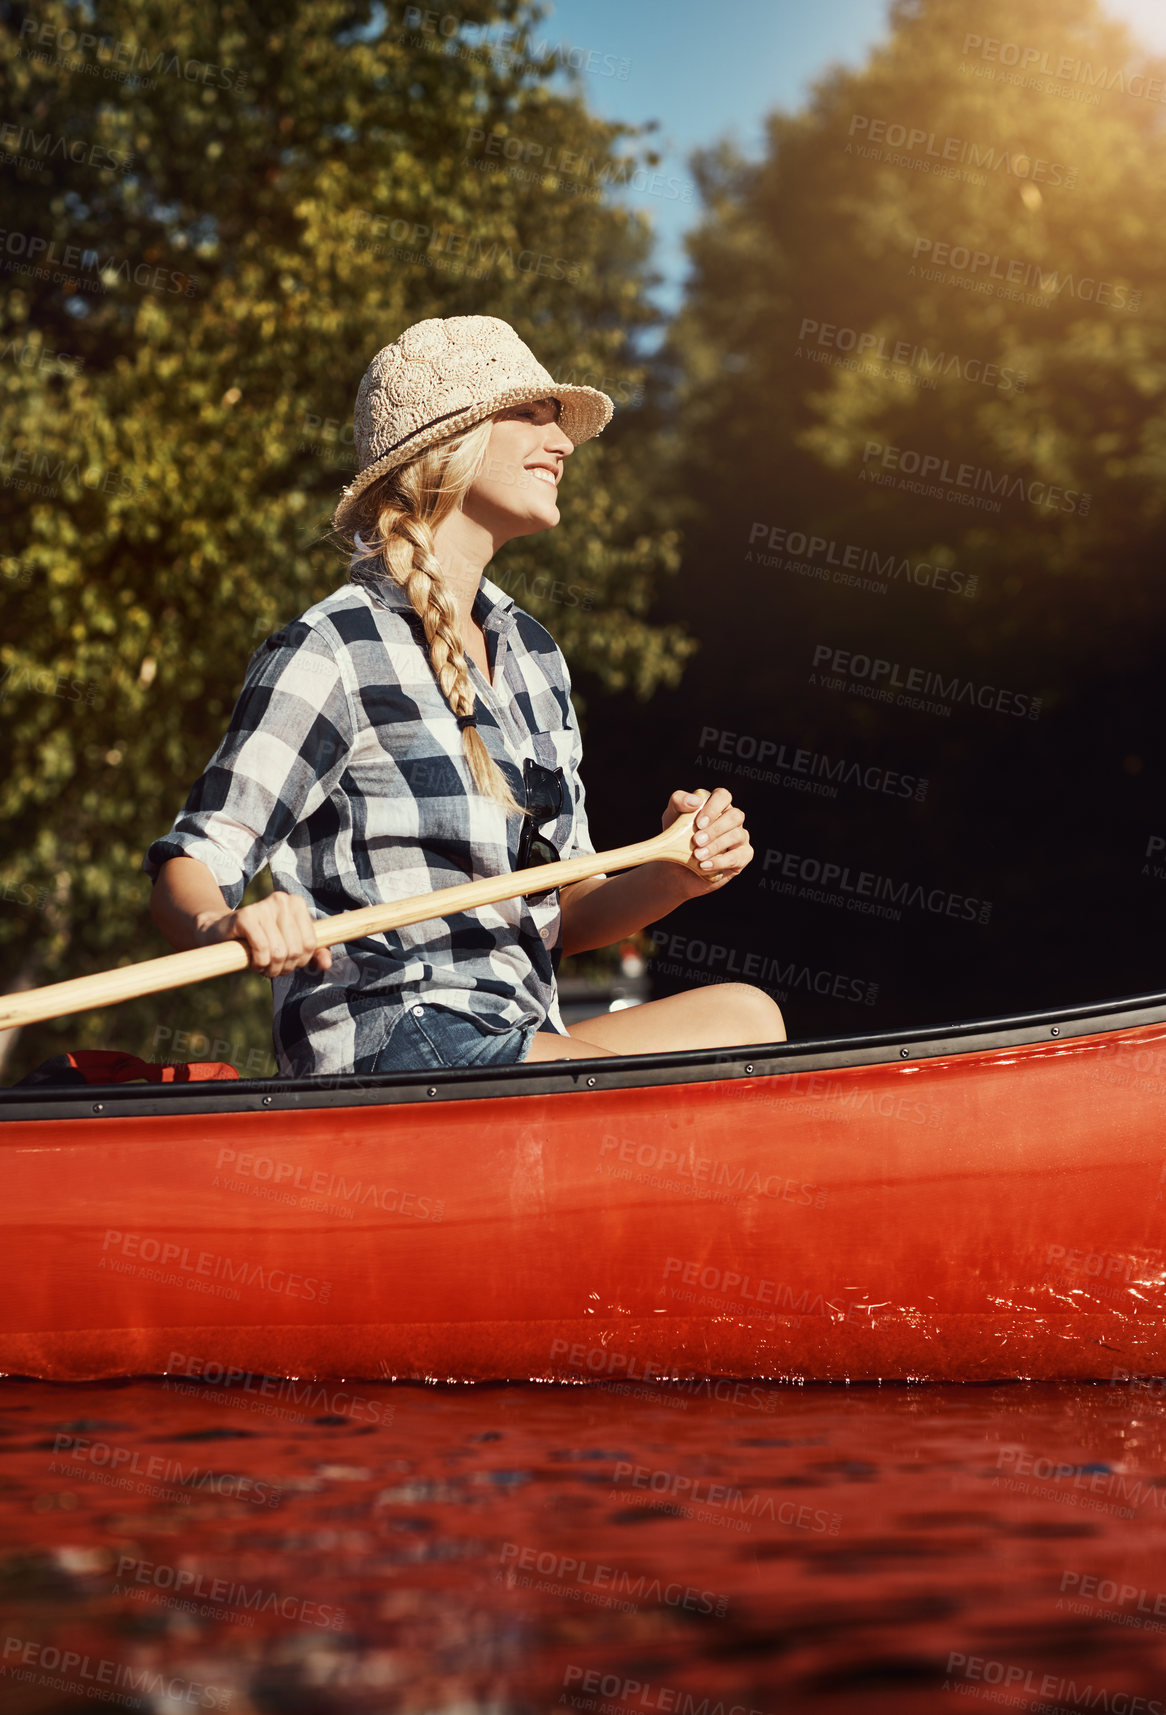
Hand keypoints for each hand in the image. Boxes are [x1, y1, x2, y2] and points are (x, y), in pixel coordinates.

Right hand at [197, 891, 331, 977]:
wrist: (220, 933)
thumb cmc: (259, 940)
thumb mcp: (288, 945)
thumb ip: (312, 953)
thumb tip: (327, 963)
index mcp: (297, 903)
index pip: (311, 943)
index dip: (300, 961)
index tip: (288, 962)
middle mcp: (282, 900)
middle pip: (296, 949)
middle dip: (285, 967)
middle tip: (272, 967)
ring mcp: (263, 906)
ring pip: (279, 952)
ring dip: (270, 968)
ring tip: (262, 965)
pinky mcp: (246, 916)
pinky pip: (263, 949)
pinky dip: (259, 963)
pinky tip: (253, 962)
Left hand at [662, 787, 753, 894]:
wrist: (677, 868)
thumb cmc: (676, 837)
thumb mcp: (671, 816)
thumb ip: (678, 801)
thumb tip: (694, 801)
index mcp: (717, 805)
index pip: (723, 796)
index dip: (713, 808)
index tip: (698, 823)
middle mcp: (731, 819)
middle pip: (735, 816)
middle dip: (715, 829)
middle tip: (696, 841)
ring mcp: (740, 837)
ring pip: (737, 835)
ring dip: (716, 846)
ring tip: (697, 855)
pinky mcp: (743, 856)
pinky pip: (739, 856)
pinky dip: (720, 861)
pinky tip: (704, 865)